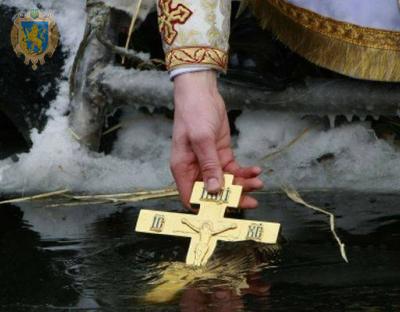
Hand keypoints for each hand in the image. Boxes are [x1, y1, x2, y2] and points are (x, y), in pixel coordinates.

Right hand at [171, 71, 262, 208]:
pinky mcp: (221, 155)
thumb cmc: (194, 113)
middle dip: (232, 198)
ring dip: (242, 184)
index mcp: (184, 169)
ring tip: (257, 182)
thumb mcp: (201, 139)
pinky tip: (255, 170)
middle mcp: (195, 169)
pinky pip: (234, 170)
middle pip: (213, 193)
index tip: (226, 211)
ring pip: (226, 182)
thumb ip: (209, 165)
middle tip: (251, 200)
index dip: (207, 207)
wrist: (202, 93)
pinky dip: (245, 172)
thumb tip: (214, 190)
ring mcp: (209, 162)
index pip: (191, 197)